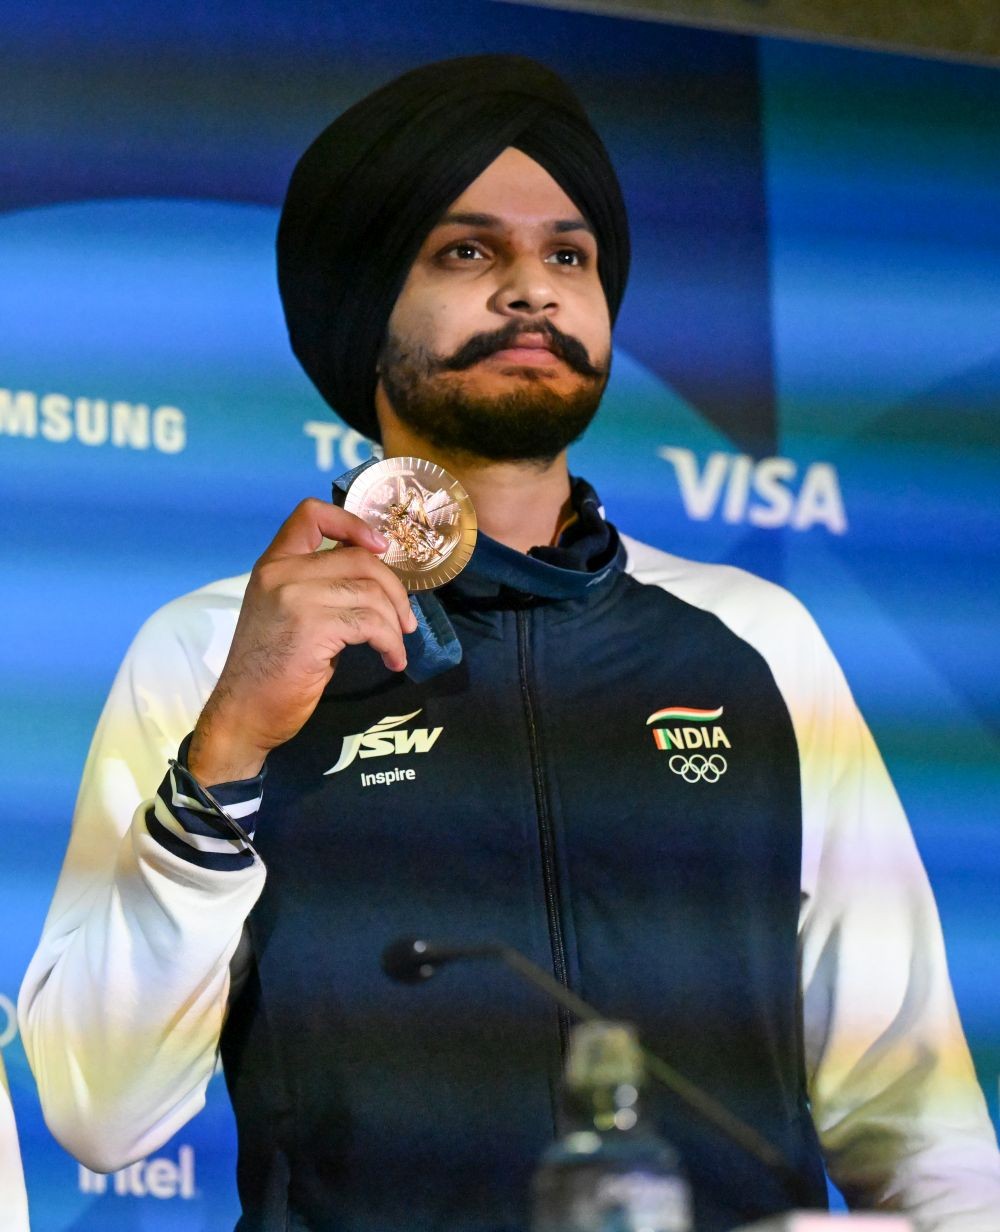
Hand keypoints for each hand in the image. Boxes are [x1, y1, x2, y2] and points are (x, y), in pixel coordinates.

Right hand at [188, 499, 416, 783]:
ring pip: (371, 592)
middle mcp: (281, 572)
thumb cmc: (268, 670)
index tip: (380, 547)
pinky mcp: (313, 626)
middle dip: (394, 589)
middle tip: (404, 620)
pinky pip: (371, 623)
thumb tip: (375, 583)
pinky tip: (392, 660)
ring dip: (394, 622)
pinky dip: (391, 643)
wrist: (243, 713)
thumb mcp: (286, 613)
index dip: (353, 523)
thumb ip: (319, 587)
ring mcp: (295, 596)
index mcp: (273, 563)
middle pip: (360, 558)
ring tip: (396, 646)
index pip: (311, 514)